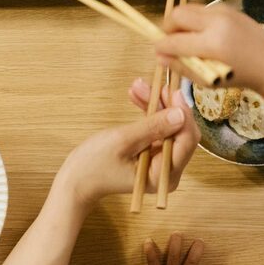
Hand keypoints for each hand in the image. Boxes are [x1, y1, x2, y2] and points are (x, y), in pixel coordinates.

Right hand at [54, 81, 197, 206]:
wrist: (77, 179)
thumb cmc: (94, 165)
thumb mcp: (123, 141)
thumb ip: (152, 127)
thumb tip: (180, 113)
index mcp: (164, 175)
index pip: (186, 141)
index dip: (183, 114)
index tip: (173, 92)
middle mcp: (168, 170)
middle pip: (179, 131)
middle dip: (167, 106)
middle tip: (155, 85)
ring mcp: (161, 162)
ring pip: (168, 126)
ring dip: (155, 105)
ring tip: (138, 87)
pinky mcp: (153, 153)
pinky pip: (157, 129)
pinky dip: (148, 113)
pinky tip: (137, 95)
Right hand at [156, 3, 263, 96]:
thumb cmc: (239, 77)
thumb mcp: (208, 80)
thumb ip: (182, 67)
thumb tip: (159, 57)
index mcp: (212, 45)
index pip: (174, 41)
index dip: (161, 47)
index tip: (158, 51)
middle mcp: (217, 23)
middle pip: (177, 14)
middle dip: (168, 27)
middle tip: (170, 40)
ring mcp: (224, 12)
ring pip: (188, 7)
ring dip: (181, 21)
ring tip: (186, 37)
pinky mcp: (228, 7)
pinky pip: (202, 8)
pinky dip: (196, 19)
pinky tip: (203, 33)